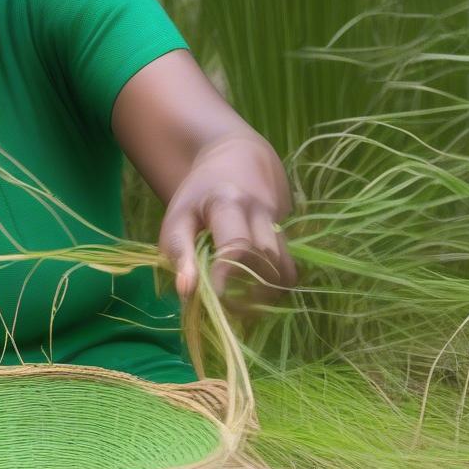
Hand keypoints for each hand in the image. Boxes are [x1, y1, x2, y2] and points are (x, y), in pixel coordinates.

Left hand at [158, 137, 297, 321]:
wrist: (238, 161)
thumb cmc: (199, 195)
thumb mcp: (178, 215)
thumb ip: (178, 251)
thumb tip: (186, 291)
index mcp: (228, 203)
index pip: (237, 244)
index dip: (228, 275)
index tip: (215, 298)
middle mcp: (261, 212)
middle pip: (267, 258)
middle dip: (249, 289)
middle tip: (228, 308)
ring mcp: (279, 225)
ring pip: (284, 266)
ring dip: (266, 294)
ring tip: (242, 307)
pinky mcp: (289, 236)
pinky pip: (289, 269)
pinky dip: (276, 288)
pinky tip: (256, 295)